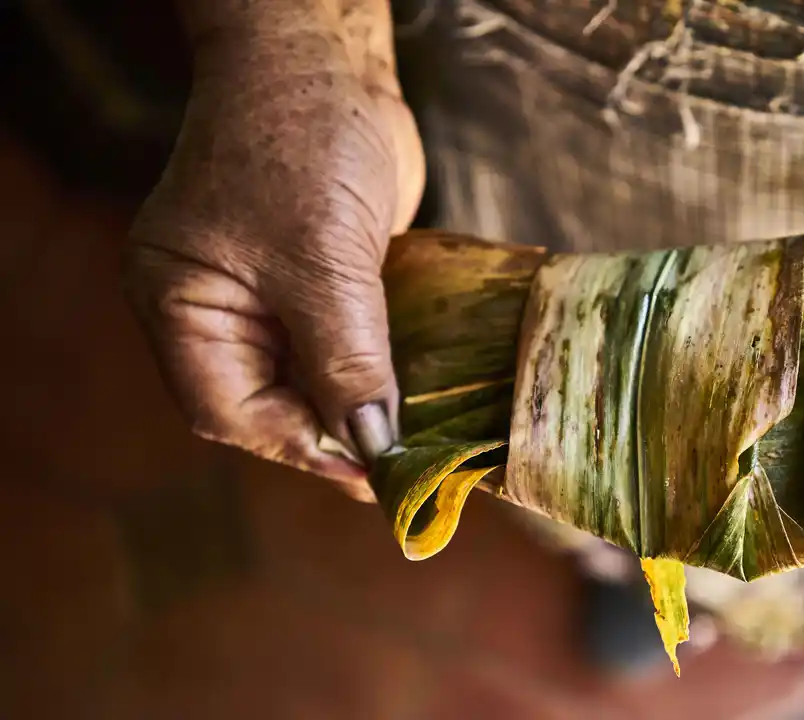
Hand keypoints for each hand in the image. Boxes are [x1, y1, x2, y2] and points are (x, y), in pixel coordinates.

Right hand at [125, 12, 424, 499]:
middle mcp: (220, 306)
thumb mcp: (321, 260)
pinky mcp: (320, 277)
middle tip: (402, 468)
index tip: (369, 473)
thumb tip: (371, 443)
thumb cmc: (302, 142)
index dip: (298, 447)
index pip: (228, 409)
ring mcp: (270, 292)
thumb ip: (345, 357)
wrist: (333, 63)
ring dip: (363, 406)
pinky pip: (345, 341)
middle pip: (272, 402)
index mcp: (182, 303)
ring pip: (314, 377)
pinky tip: (421, 392)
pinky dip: (380, 367)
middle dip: (334, 434)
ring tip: (420, 443)